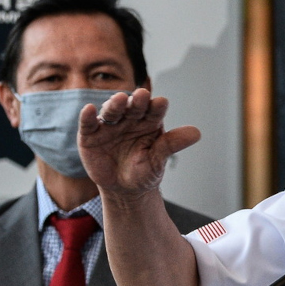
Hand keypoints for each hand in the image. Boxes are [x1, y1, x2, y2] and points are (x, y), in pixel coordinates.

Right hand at [78, 88, 200, 198]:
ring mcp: (109, 126)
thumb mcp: (158, 159)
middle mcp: (129, 119)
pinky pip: (88, 124)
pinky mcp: (90, 135)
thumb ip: (173, 144)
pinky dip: (87, 116)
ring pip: (112, 112)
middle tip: (142, 95)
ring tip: (119, 100)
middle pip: (133, 107)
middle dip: (137, 101)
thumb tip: (197, 133)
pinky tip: (89, 109)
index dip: (157, 107)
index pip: (154, 111)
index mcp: (149, 122)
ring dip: (115, 105)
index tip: (162, 103)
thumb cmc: (144, 171)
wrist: (124, 189)